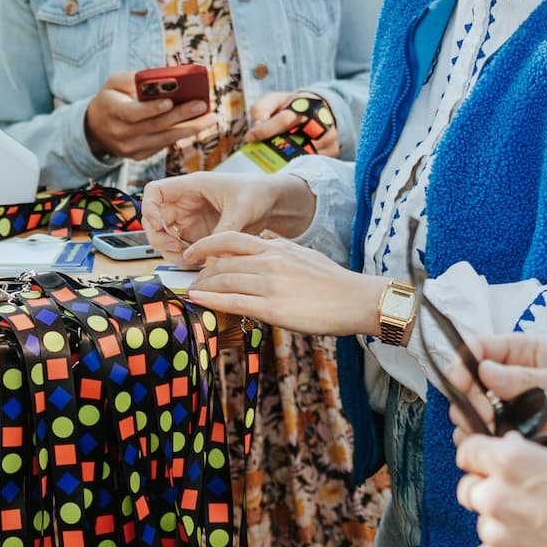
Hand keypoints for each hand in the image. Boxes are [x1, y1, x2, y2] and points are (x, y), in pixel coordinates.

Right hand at [83, 72, 214, 160]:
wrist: (95, 129)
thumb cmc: (110, 99)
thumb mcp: (114, 83)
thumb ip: (133, 79)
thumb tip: (161, 79)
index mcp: (113, 112)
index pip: (133, 113)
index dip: (152, 108)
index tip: (170, 101)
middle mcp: (121, 134)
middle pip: (156, 126)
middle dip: (182, 116)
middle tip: (202, 105)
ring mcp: (130, 149)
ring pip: (164, 139)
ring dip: (190, 128)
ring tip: (210, 118)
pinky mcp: (139, 156)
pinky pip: (163, 146)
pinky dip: (181, 136)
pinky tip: (197, 126)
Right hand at [141, 172, 314, 263]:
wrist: (273, 203)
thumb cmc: (257, 193)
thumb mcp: (241, 208)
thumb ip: (225, 230)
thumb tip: (212, 254)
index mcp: (191, 187)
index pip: (155, 192)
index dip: (149, 208)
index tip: (158, 224)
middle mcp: (185, 203)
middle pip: (155, 221)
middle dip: (161, 239)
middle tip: (178, 251)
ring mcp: (190, 221)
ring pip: (166, 238)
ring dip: (172, 253)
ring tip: (192, 263)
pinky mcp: (199, 236)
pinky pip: (183, 249)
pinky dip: (186, 259)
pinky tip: (200, 265)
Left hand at [182, 233, 378, 336]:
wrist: (355, 299)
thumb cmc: (333, 281)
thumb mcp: (303, 255)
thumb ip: (280, 251)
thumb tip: (263, 248)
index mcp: (276, 248)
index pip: (231, 238)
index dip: (206, 244)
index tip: (193, 252)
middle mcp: (269, 262)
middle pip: (223, 262)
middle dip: (201, 271)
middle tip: (191, 280)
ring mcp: (269, 284)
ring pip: (224, 280)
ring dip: (203, 286)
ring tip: (191, 292)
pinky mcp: (272, 308)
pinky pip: (233, 302)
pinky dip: (211, 300)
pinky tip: (197, 300)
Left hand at [250, 91, 340, 157]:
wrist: (318, 108)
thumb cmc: (290, 106)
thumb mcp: (273, 101)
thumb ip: (261, 109)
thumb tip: (256, 127)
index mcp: (304, 104)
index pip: (285, 119)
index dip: (266, 129)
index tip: (249, 138)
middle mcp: (321, 119)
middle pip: (297, 140)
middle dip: (278, 149)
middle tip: (262, 156)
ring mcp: (329, 136)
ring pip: (306, 154)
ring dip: (287, 160)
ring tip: (273, 163)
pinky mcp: (333, 150)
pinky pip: (314, 163)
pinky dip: (299, 166)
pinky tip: (288, 166)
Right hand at [442, 333, 546, 480]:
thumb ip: (529, 378)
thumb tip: (486, 371)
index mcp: (525, 354)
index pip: (477, 349)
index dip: (463, 365)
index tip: (463, 386)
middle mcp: (511, 380)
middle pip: (466, 384)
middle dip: (469, 401)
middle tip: (488, 418)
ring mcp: (511, 411)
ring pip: (470, 415)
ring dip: (476, 427)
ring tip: (501, 435)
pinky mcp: (514, 440)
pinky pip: (486, 441)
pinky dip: (489, 447)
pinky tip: (509, 450)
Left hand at [455, 431, 546, 546]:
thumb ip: (528, 457)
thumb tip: (508, 450)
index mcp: (510, 463)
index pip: (468, 452)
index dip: (479, 459)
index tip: (488, 467)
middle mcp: (496, 497)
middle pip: (470, 491)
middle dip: (489, 493)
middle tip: (521, 504)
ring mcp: (497, 538)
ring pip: (484, 526)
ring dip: (503, 528)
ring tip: (542, 536)